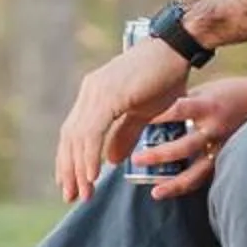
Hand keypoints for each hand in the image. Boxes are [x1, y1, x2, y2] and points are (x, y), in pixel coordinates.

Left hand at [54, 38, 190, 202]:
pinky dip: (90, 155)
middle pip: (69, 137)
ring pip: (78, 137)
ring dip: (79, 168)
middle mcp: (90, 91)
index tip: (72, 184)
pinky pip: (93, 132)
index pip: (73, 132)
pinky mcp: (109, 95)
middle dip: (68, 169)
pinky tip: (92, 176)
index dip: (70, 159)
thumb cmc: (165, 76)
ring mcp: (97, 91)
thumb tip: (111, 160)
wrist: (178, 49)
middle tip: (71, 196)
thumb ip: (125, 134)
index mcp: (95, 94)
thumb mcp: (144, 112)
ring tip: (83, 193)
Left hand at [124, 74, 246, 198]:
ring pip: (197, 173)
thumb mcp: (206, 90)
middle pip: (184, 147)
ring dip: (174, 184)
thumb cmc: (230, 92)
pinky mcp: (226, 159)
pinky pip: (206, 177)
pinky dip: (188, 187)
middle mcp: (215, 129)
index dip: (157, 116)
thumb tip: (149, 108)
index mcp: (208, 106)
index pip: (178, 110)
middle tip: (136, 159)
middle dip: (158, 155)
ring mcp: (222, 148)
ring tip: (155, 193)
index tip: (136, 121)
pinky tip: (172, 193)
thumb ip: (182, 101)